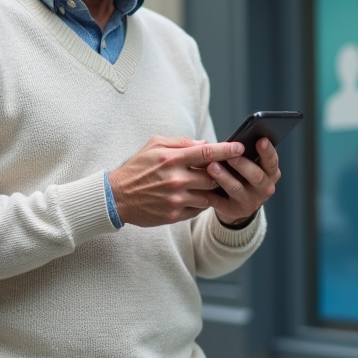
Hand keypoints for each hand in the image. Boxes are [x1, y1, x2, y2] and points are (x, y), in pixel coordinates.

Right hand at [109, 137, 245, 227]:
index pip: (206, 153)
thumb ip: (180, 143)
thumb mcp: (154, 146)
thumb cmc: (137, 168)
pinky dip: (202, 202)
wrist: (117, 197)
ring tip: (216, 185)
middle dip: (223, 173)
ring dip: (214, 190)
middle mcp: (176, 179)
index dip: (226, 150)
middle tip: (230, 169)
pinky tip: (199, 196)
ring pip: (209, 195)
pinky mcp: (174, 215)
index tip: (240, 148)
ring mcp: (176, 199)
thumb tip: (204, 144)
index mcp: (172, 159)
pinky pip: (199, 209)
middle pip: (213, 176)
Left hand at [204, 138, 279, 226]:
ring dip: (224, 177)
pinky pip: (220, 202)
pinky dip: (210, 193)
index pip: (272, 162)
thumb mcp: (250, 163)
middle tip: (230, 155)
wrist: (236, 201)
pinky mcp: (233, 211)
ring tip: (212, 166)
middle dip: (243, 164)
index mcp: (271, 173)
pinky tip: (201, 184)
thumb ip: (245, 153)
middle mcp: (265, 189)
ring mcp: (250, 202)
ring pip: (237, 189)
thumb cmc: (241, 173)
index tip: (260, 139)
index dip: (267, 151)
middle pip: (256, 176)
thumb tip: (234, 141)